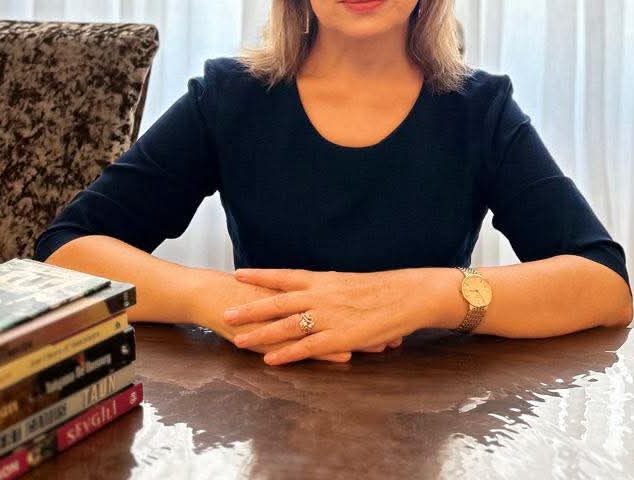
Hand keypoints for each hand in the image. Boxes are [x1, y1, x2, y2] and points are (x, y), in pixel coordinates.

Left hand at [226, 266, 427, 364]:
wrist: (407, 296)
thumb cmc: (383, 289)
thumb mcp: (351, 283)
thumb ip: (330, 290)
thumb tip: (317, 292)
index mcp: (324, 280)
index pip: (285, 276)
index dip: (261, 276)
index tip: (239, 273)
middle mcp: (320, 296)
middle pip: (277, 302)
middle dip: (250, 307)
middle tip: (226, 312)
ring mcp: (328, 317)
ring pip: (286, 326)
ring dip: (259, 333)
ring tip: (238, 339)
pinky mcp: (338, 338)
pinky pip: (306, 347)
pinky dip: (286, 354)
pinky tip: (269, 360)